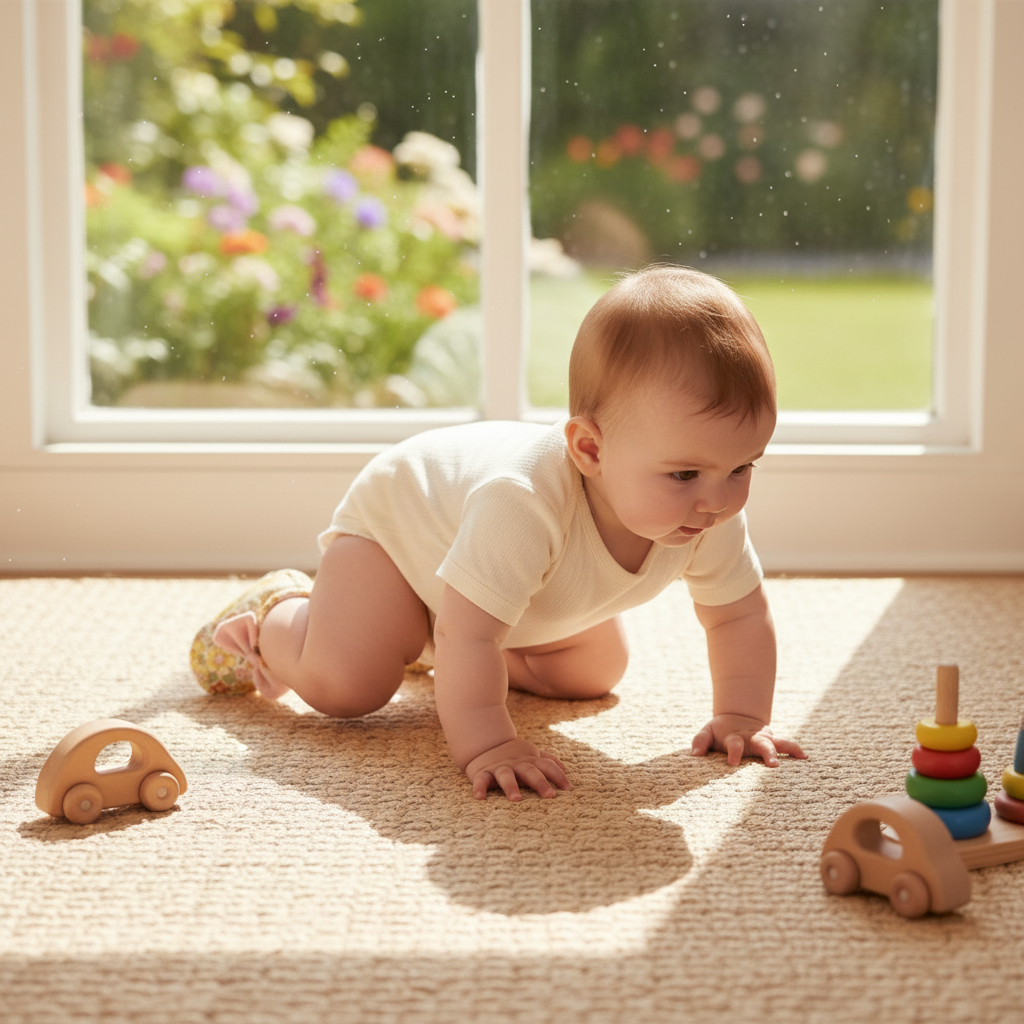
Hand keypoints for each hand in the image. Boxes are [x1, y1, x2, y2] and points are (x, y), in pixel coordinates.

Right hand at [465, 739, 571, 800]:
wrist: (483, 742)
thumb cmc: (512, 754)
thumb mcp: (530, 754)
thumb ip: (547, 760)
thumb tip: (565, 769)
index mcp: (529, 761)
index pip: (547, 766)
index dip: (558, 776)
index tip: (568, 789)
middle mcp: (516, 764)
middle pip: (530, 771)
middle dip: (541, 783)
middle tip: (551, 796)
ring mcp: (499, 768)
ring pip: (506, 775)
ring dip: (511, 786)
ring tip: (517, 799)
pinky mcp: (483, 773)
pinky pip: (481, 780)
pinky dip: (479, 788)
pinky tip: (480, 798)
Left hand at [690, 714, 806, 766]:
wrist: (735, 717)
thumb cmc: (718, 732)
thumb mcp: (707, 732)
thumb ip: (700, 742)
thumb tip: (694, 756)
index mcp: (734, 738)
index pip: (734, 745)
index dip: (734, 753)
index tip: (732, 763)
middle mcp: (752, 738)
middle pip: (761, 744)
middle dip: (768, 753)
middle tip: (774, 765)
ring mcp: (764, 739)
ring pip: (778, 743)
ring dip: (788, 750)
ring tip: (800, 757)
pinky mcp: (772, 740)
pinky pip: (786, 744)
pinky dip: (796, 749)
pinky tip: (806, 757)